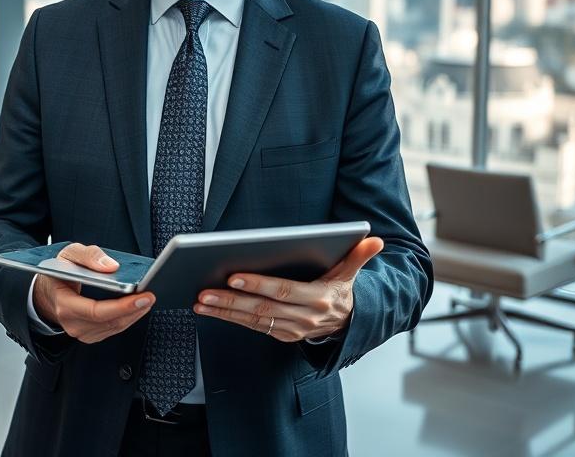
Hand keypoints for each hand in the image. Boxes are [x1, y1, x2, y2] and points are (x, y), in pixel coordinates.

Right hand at [32, 243, 154, 343]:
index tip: (142, 296)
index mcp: (64, 304)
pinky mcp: (90, 335)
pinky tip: (137, 307)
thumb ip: (88, 256)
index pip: (97, 311)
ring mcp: (81, 332)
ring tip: (148, 300)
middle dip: (134, 309)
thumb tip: (112, 266)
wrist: (47, 292)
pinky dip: (127, 318)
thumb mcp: (68, 254)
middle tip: (151, 296)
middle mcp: (72, 324)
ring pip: (115, 327)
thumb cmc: (58, 271)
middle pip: (110, 321)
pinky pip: (113, 329)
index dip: (122, 306)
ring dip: (134, 315)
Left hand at [193, 237, 383, 341]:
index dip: (259, 284)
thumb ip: (359, 256)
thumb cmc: (343, 291)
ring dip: (224, 312)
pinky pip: (252, 327)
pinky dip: (228, 318)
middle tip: (205, 290)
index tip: (234, 276)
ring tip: (200, 300)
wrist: (349, 325)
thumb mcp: (351, 273)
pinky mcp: (281, 336)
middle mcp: (304, 319)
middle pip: (262, 309)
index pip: (284, 291)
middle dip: (231, 300)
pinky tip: (208, 309)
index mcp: (319, 300)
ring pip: (252, 320)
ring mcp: (291, 330)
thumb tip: (374, 239)